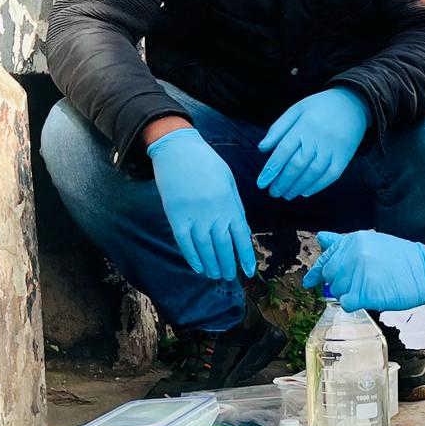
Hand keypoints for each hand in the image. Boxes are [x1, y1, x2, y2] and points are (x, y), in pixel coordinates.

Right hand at [147, 128, 255, 280]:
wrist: (178, 149)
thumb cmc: (207, 163)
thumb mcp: (229, 181)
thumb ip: (234, 205)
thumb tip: (240, 229)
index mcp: (230, 204)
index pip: (241, 237)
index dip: (245, 256)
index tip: (248, 271)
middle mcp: (214, 213)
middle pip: (223, 247)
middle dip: (228, 264)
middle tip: (230, 276)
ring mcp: (194, 216)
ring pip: (205, 248)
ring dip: (211, 264)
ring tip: (215, 274)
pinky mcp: (176, 216)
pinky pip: (185, 242)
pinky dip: (192, 257)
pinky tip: (197, 267)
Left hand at [256, 88, 369, 199]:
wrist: (352, 103)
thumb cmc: (319, 107)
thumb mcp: (296, 110)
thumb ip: (278, 129)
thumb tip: (262, 148)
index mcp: (303, 127)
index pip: (283, 151)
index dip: (271, 169)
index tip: (261, 183)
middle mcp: (317, 139)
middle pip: (297, 165)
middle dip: (283, 182)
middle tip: (273, 192)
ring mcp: (332, 149)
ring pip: (313, 173)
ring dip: (297, 187)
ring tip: (286, 195)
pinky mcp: (344, 157)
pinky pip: (331, 176)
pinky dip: (317, 186)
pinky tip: (305, 192)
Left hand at [303, 230, 424, 311]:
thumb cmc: (401, 258)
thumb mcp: (371, 242)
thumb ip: (344, 243)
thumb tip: (321, 238)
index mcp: (353, 241)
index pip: (326, 257)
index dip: (316, 271)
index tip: (308, 281)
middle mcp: (352, 255)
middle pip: (330, 276)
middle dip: (340, 282)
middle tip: (357, 283)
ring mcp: (357, 274)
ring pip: (337, 291)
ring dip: (350, 293)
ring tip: (369, 287)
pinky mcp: (364, 292)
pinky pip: (347, 303)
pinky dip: (354, 303)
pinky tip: (367, 297)